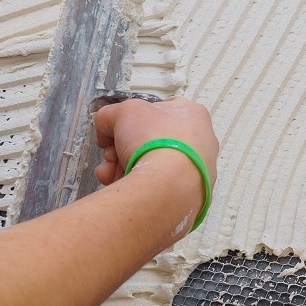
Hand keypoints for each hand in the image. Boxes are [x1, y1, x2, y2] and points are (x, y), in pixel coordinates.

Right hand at [92, 97, 218, 190]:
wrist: (168, 187)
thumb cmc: (154, 140)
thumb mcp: (123, 112)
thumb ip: (110, 115)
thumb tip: (106, 131)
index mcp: (192, 115)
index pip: (159, 110)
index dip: (132, 119)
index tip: (116, 130)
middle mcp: (199, 143)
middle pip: (149, 141)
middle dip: (121, 149)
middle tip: (111, 156)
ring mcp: (195, 171)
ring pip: (150, 166)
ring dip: (122, 168)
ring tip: (109, 174)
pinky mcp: (187, 195)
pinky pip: (156, 187)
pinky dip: (136, 186)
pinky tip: (119, 187)